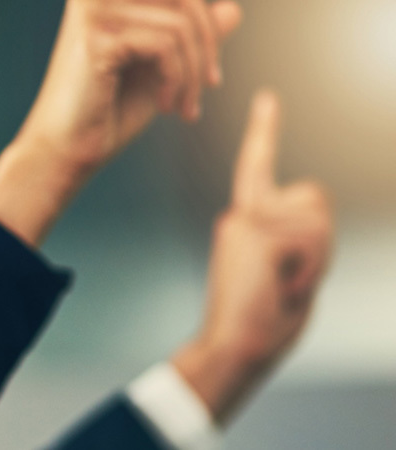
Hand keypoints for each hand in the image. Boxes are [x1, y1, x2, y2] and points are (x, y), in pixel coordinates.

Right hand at [20, 0, 243, 165]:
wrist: (67, 152)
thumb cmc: (108, 114)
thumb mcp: (162, 70)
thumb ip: (192, 37)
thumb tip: (234, 8)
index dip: (207, 28)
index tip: (209, 74)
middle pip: (185, 0)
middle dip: (207, 47)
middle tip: (209, 88)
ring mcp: (94, 12)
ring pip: (180, 25)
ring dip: (193, 73)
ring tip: (184, 107)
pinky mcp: (96, 39)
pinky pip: (165, 45)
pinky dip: (177, 80)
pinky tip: (165, 107)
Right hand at [172, 90, 333, 424]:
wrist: (235, 346)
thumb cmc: (263, 319)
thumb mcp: (283, 269)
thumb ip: (292, 237)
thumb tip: (305, 205)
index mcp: (243, 222)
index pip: (256, 166)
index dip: (265, 130)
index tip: (268, 99)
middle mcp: (240, 214)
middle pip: (314, 197)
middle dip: (321, 234)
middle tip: (296, 274)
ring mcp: (244, 221)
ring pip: (316, 217)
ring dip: (317, 256)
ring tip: (286, 284)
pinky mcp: (254, 232)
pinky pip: (309, 238)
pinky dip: (309, 268)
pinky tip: (282, 286)